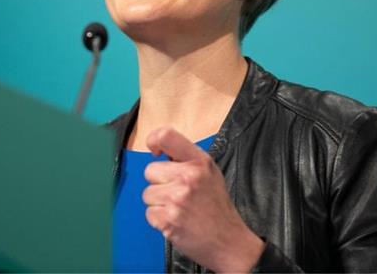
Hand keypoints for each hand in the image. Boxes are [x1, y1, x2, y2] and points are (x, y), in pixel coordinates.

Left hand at [143, 126, 265, 272]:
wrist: (229, 241)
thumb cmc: (217, 206)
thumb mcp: (210, 173)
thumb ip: (187, 159)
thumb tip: (159, 148)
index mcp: (199, 162)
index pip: (166, 136)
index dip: (154, 140)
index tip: (156, 151)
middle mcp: (188, 177)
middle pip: (150, 170)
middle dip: (159, 183)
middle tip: (178, 193)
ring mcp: (177, 199)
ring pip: (147, 193)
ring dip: (159, 203)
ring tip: (179, 208)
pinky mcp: (168, 219)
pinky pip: (149, 213)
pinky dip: (159, 219)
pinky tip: (176, 220)